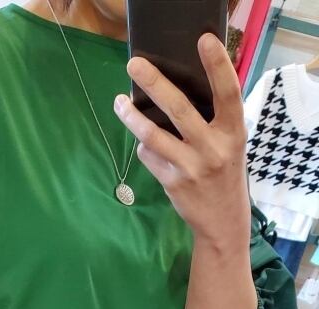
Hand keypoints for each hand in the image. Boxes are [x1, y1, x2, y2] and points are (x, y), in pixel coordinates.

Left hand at [114, 34, 250, 248]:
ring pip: (152, 135)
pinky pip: (149, 156)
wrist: (222, 224)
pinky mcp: (173, 183)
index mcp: (233, 133)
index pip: (228, 93)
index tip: (204, 40)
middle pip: (179, 109)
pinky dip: (144, 148)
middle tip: (133, 64)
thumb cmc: (225, 175)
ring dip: (131, 117)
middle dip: (154, 83)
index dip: (218, 65)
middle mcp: (214, 149)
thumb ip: (214, 122)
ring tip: (119, 102)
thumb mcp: (230, 145)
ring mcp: (191, 167)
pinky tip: (146, 146)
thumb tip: (175, 92)